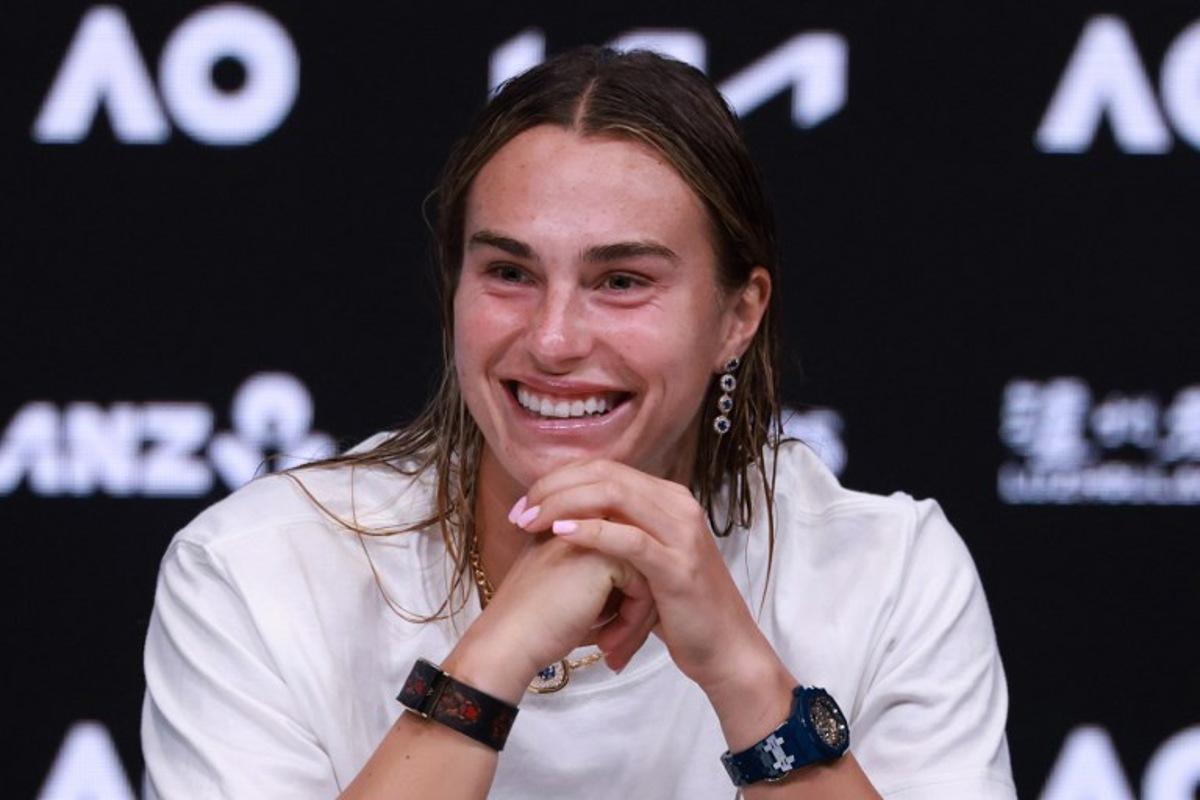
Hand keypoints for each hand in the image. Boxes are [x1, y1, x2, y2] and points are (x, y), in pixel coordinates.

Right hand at [461, 531, 655, 698]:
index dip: (626, 596)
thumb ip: (601, 579)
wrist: (509, 639)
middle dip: (637, 609)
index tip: (615, 632)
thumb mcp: (571, 590)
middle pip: (639, 561)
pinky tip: (608, 643)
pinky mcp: (606, 554)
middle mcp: (586, 521)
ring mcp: (597, 533)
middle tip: (619, 646)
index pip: (624, 553)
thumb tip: (642, 589)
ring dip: (637, 619)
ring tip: (616, 650)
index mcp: (574, 523)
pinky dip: (633, 621)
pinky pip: (645, 586)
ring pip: (647, 574)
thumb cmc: (535, 624)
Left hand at [515, 460, 783, 693]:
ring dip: (563, 504)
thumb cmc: (680, 609)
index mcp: (668, 498)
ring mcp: (681, 532)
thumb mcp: (646, 561)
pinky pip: (628, 537)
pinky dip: (591, 530)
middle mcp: (677, 504)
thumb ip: (619, 533)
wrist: (725, 649)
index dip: (558, 480)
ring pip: (614, 495)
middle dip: (553, 488)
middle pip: (604, 473)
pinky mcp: (677, 565)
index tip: (524, 505)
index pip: (604, 468)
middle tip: (519, 514)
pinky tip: (560, 534)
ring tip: (530, 522)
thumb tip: (569, 519)